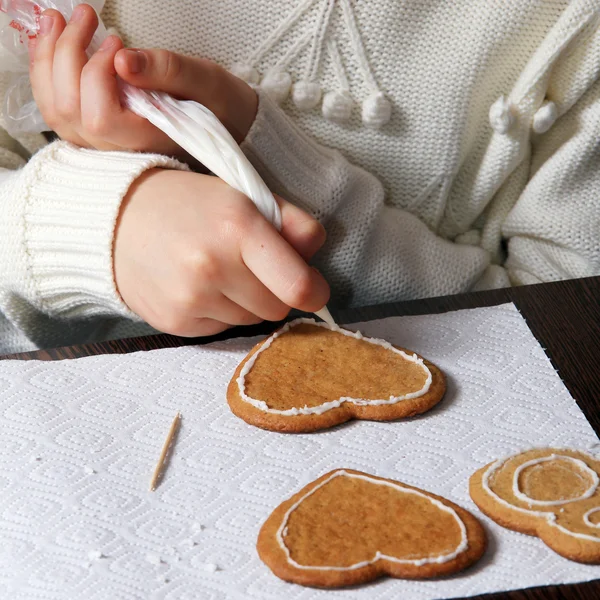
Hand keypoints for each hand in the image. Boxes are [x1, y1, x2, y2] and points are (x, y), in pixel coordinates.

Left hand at [29, 4, 256, 157]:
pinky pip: (58, 108)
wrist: (227, 123)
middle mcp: (122, 150)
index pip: (101, 117)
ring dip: (47, 60)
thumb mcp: (204, 82)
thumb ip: (166, 71)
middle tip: (85, 15)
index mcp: (149, 142)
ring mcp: (106, 144)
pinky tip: (54, 42)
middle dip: (65, 53)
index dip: (97, 73)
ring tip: (56, 20)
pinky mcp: (99, 132)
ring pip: (55, 111)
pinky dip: (48, 72)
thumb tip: (121, 59)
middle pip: (69, 110)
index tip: (118, 41)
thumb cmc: (221, 105)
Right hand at [114, 170, 329, 336]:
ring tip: (219, 273)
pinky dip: (220, 313)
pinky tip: (199, 287)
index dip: (314, 291)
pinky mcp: (175, 323)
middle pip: (277, 308)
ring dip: (246, 303)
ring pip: (251, 321)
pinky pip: (222, 330)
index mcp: (238, 228)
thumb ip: (290, 221)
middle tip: (251, 267)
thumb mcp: (243, 196)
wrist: (117, 221)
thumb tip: (315, 253)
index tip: (313, 288)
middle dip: (275, 292)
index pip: (298, 285)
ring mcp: (191, 299)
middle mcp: (213, 267)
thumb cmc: (189, 205)